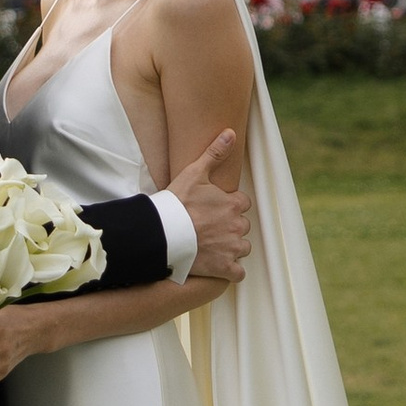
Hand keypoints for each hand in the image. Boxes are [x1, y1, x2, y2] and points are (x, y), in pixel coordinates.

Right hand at [168, 129, 250, 284]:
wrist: (162, 233)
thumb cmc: (177, 202)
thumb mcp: (195, 173)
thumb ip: (215, 153)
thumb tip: (231, 132)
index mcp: (234, 204)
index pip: (242, 204)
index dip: (229, 206)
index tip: (214, 209)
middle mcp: (237, 226)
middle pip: (242, 226)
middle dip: (231, 227)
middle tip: (211, 227)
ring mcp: (232, 248)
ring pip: (242, 248)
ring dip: (232, 248)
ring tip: (213, 245)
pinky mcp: (224, 268)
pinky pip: (238, 273)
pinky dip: (231, 271)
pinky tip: (219, 265)